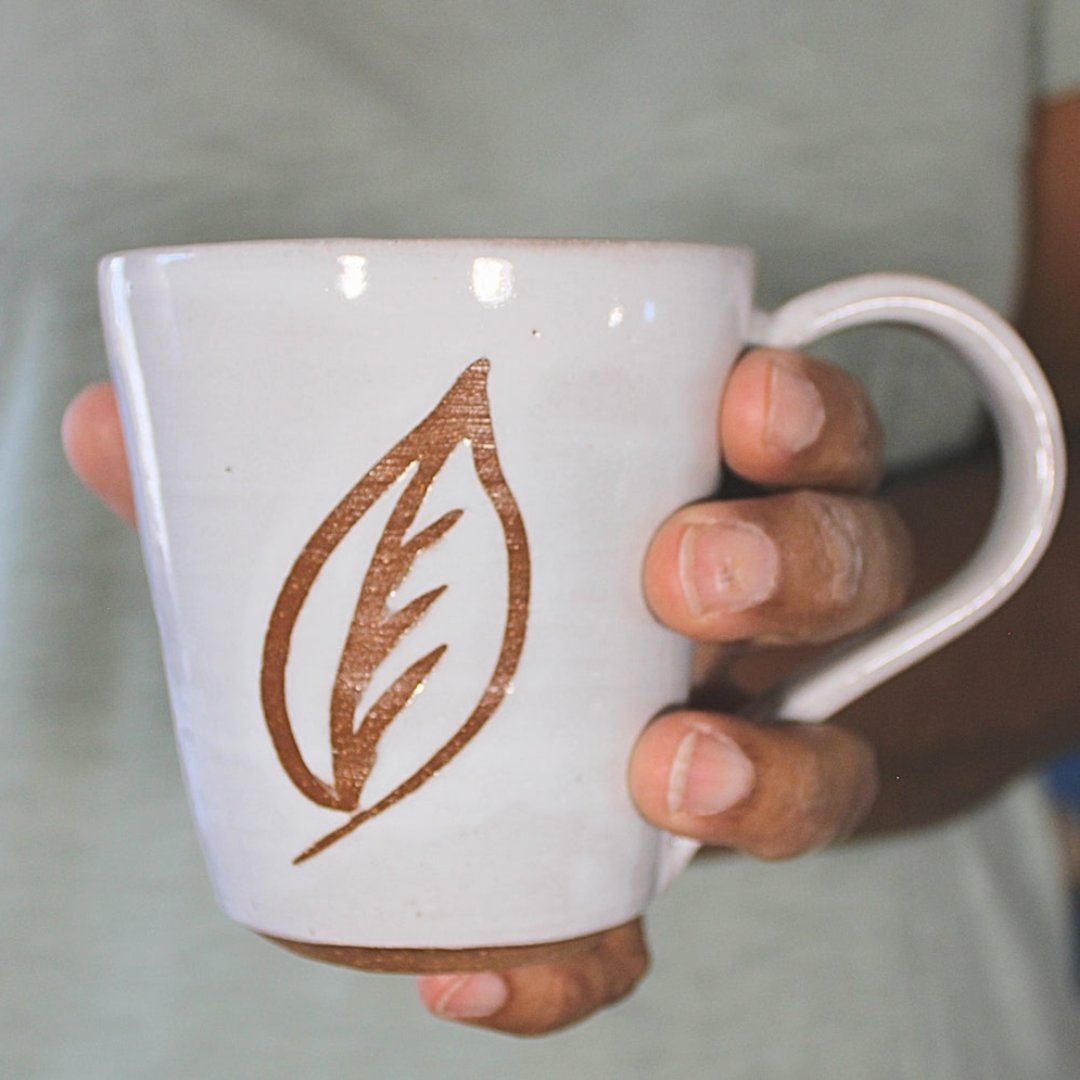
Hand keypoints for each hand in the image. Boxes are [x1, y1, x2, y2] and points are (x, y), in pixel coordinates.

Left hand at [62, 348, 913, 1034]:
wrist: (519, 714)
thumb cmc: (459, 580)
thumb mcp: (392, 497)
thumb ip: (266, 459)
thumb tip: (106, 425)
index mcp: (695, 485)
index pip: (801, 433)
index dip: (802, 412)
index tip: (743, 397)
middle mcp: (744, 613)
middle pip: (846, 575)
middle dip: (795, 564)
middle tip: (688, 572)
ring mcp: (724, 739)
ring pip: (823, 757)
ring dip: (764, 772)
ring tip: (663, 773)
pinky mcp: (639, 876)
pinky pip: (656, 930)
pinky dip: (583, 962)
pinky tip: (475, 976)